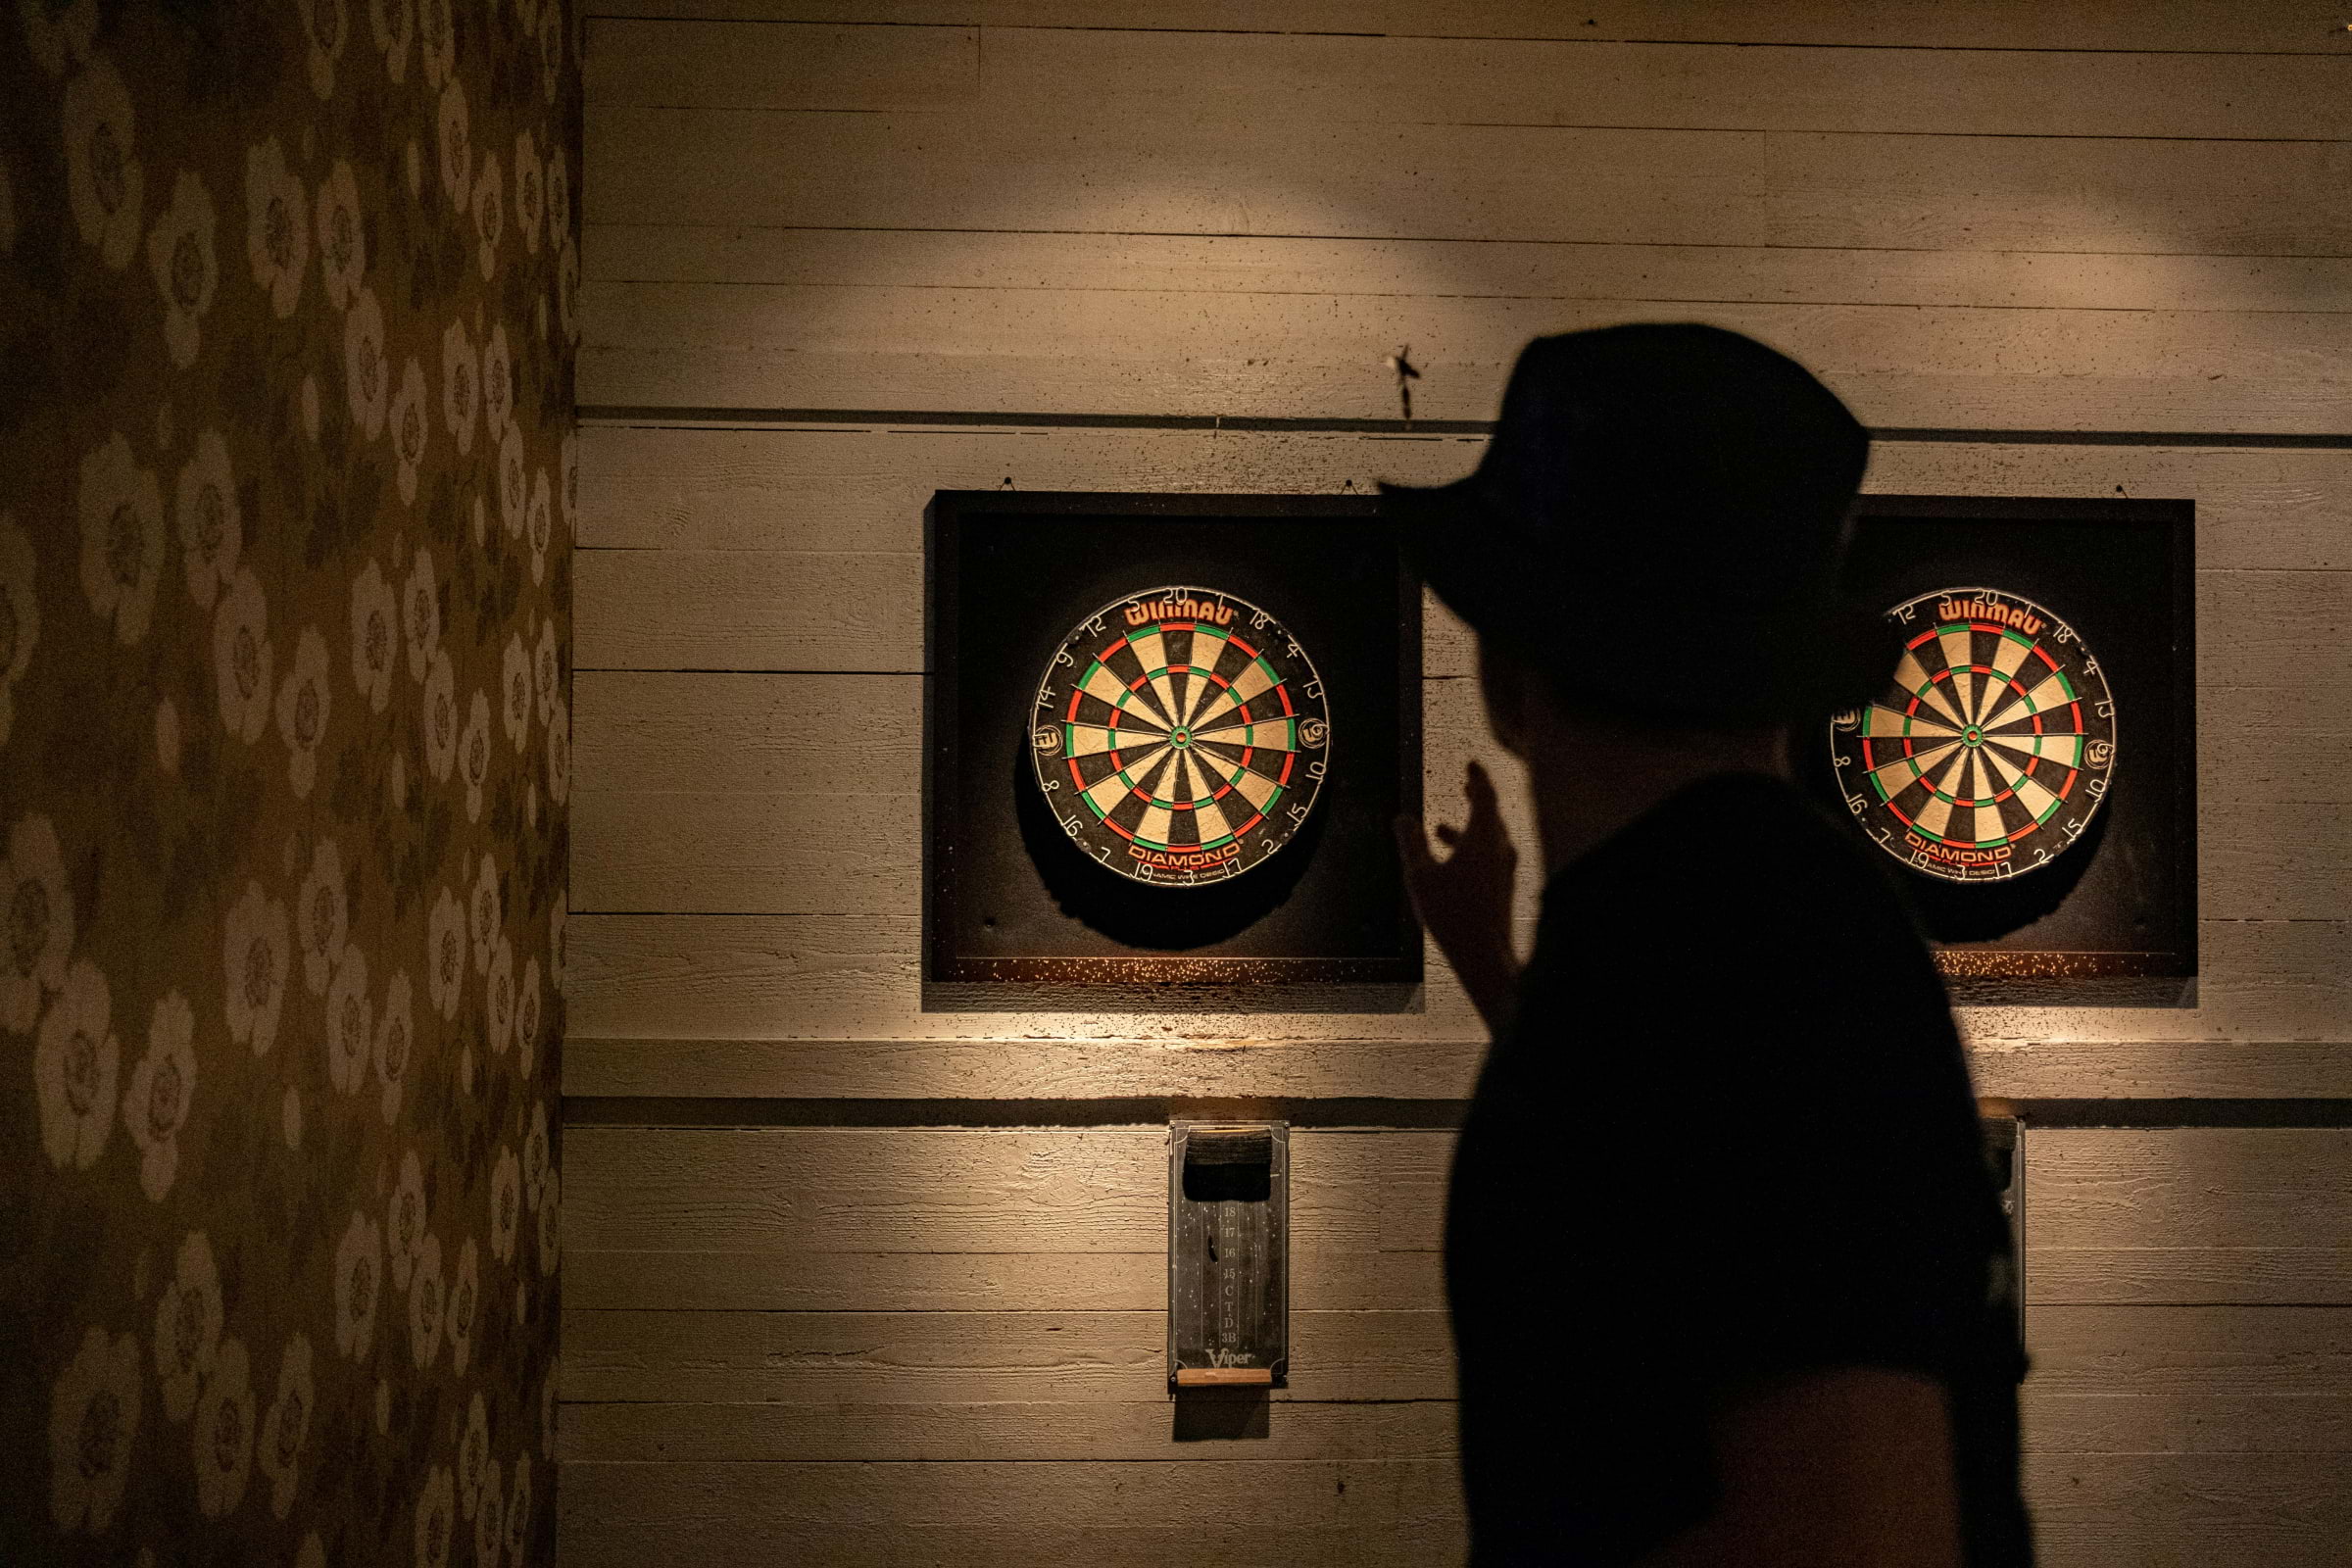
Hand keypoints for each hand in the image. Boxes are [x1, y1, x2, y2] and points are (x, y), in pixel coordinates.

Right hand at [1395, 760, 1521, 1035]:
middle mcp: (1500, 850)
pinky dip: (1470, 851)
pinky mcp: (1503, 889)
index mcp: (1483, 838)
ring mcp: (1505, 871)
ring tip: (1440, 828)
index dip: (1478, 777)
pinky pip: (1488, 859)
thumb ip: (1411, 843)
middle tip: (1467, 784)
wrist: (1486, 956)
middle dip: (1477, 798)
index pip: (1486, 795)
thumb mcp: (1421, 875)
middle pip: (1491, 815)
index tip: (1472, 764)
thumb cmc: (1453, 915)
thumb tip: (1402, 818)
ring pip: (1489, 840)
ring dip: (1466, 828)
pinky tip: (1450, 866)